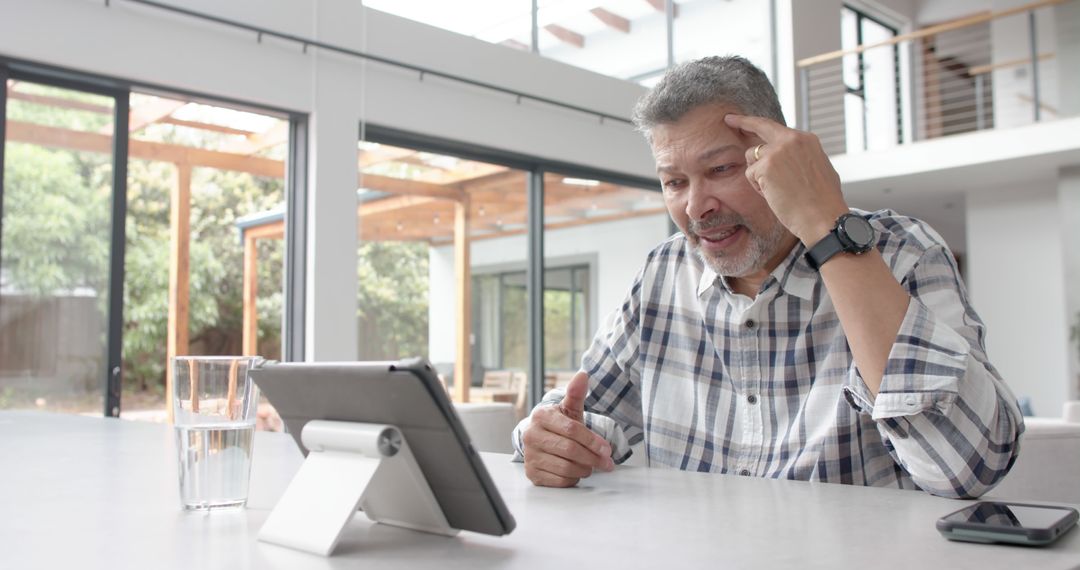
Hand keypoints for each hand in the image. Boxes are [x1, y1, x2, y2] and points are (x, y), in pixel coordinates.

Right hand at [522, 371, 614, 486]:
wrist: (541, 440)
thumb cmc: (559, 425)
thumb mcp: (569, 409)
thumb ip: (576, 394)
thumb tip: (583, 375)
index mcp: (541, 416)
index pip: (572, 430)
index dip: (593, 440)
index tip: (608, 449)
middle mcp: (530, 435)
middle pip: (570, 450)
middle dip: (593, 458)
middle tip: (606, 463)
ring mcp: (529, 456)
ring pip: (566, 468)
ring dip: (584, 469)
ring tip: (590, 465)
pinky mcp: (532, 474)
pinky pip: (559, 481)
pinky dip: (573, 479)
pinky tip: (576, 472)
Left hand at [724, 114, 848, 244]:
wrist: (824, 217)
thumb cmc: (823, 201)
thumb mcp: (818, 169)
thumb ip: (801, 157)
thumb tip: (791, 159)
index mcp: (806, 140)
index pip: (776, 128)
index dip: (758, 123)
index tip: (743, 119)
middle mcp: (792, 139)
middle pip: (760, 126)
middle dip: (742, 121)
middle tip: (729, 120)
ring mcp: (778, 151)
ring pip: (751, 156)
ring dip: (757, 174)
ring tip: (777, 190)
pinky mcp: (766, 166)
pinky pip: (750, 174)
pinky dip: (758, 187)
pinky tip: (774, 195)